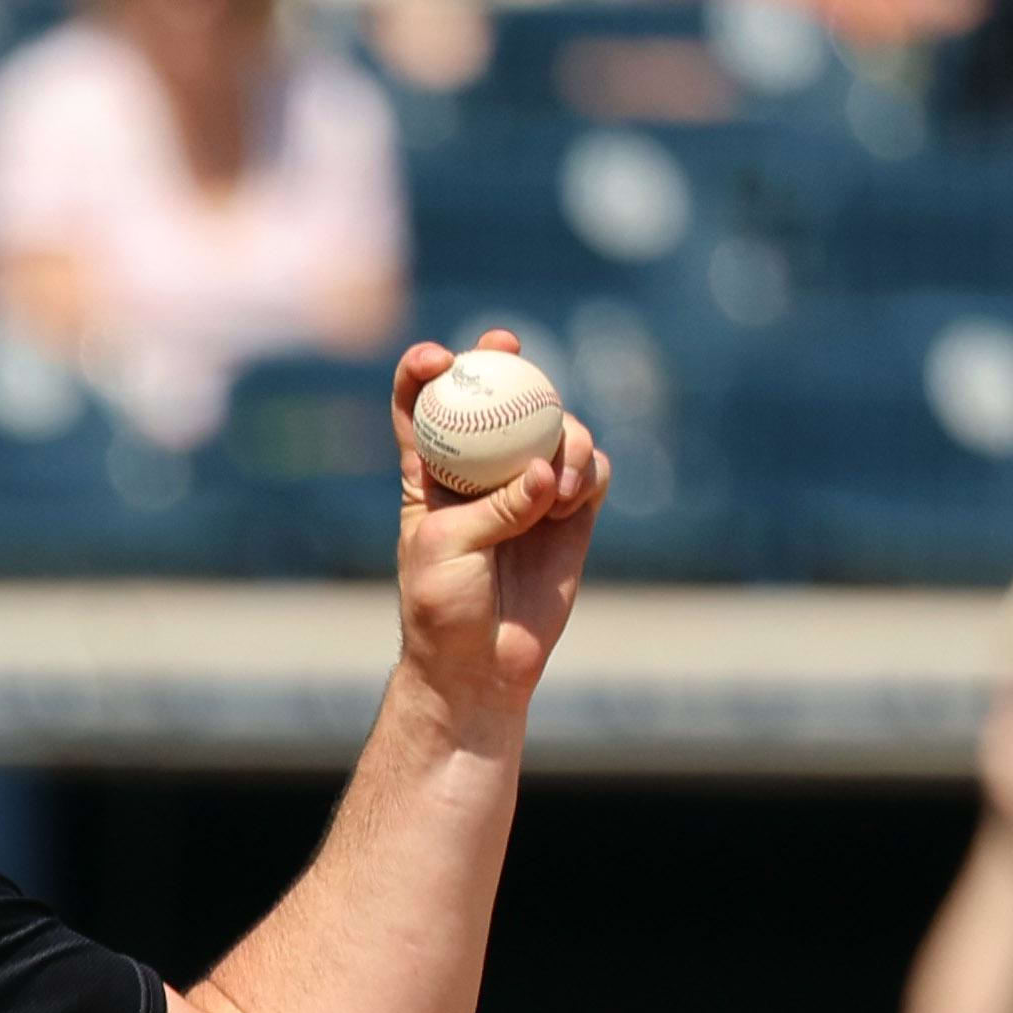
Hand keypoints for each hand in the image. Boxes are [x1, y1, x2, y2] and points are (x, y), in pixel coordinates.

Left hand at [389, 337, 603, 735]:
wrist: (482, 665)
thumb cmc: (442, 610)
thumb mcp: (446, 552)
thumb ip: (492, 508)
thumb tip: (544, 474)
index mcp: (431, 473)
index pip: (419, 405)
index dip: (423, 371)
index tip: (438, 359)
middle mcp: (482, 470)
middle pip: (495, 397)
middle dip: (500, 359)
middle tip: (508, 346)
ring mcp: (531, 487)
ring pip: (555, 429)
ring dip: (563, 437)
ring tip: (560, 485)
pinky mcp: (573, 513)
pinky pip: (593, 471)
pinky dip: (590, 472)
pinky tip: (575, 498)